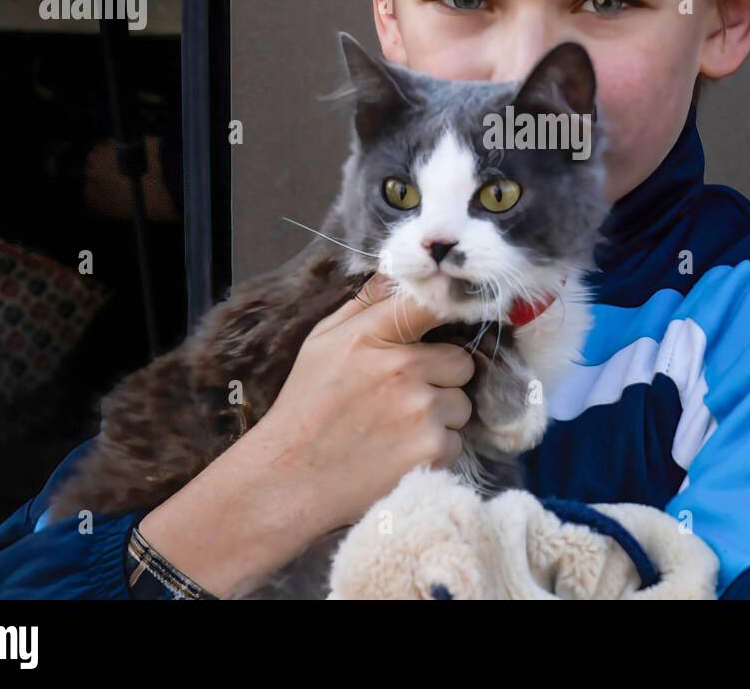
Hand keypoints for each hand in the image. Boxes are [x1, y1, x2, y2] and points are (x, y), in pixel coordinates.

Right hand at [138, 275, 473, 596]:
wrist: (288, 479)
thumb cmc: (306, 405)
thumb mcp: (322, 342)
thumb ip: (364, 305)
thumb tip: (398, 270)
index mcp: (372, 335)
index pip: (431, 303)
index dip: (448, 309)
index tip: (447, 322)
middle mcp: (402, 368)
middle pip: (460, 362)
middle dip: (442, 378)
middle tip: (407, 396)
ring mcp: (420, 410)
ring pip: (461, 405)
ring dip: (440, 417)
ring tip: (399, 429)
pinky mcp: (431, 450)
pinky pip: (456, 441)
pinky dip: (435, 450)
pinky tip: (400, 454)